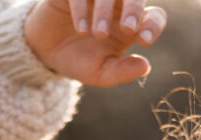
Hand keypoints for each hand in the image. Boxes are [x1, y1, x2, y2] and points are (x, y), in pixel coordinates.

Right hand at [25, 0, 166, 87]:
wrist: (45, 52)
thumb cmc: (80, 60)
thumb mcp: (100, 73)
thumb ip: (122, 71)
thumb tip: (145, 67)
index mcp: (132, 24)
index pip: (154, 17)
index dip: (154, 25)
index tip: (144, 40)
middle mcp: (118, 5)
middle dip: (134, 9)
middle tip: (128, 29)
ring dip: (107, 10)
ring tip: (98, 33)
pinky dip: (83, 8)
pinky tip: (81, 29)